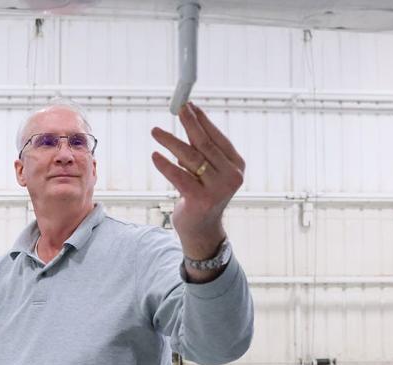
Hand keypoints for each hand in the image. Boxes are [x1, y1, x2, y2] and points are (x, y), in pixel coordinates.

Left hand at [151, 102, 244, 260]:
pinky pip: (180, 177)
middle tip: (176, 109)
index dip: (203, 120)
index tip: (189, 105)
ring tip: (155, 131)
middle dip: (189, 124)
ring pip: (191, 158)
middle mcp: (232, 177)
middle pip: (205, 144)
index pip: (218, 137)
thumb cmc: (202, 194)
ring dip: (171, 141)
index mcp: (237, 166)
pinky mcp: (201, 201)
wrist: (201, 230)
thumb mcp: (206, 170)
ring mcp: (218, 190)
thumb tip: (188, 117)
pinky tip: (155, 156)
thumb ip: (201, 149)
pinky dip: (165, 165)